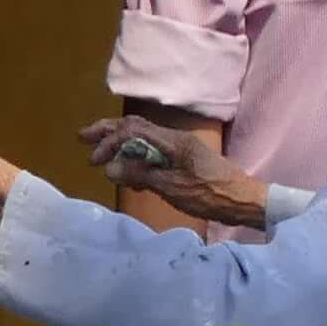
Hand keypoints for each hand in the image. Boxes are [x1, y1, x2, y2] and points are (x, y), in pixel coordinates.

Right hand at [79, 112, 267, 229]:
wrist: (243, 199)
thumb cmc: (210, 194)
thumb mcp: (172, 188)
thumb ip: (141, 175)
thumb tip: (110, 168)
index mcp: (172, 141)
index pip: (132, 130)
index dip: (109, 142)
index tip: (94, 161)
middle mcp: (174, 138)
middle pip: (136, 126)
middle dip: (108, 131)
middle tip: (83, 137)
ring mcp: (180, 147)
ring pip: (143, 137)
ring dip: (120, 143)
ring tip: (100, 152)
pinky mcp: (183, 159)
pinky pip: (153, 151)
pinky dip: (135, 156)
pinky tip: (129, 173)